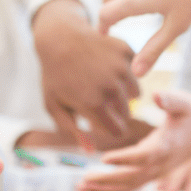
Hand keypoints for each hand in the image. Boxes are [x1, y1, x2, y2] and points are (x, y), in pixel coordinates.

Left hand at [32, 0, 141, 149]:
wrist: (60, 37)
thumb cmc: (55, 75)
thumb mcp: (55, 106)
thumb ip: (74, 131)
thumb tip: (91, 152)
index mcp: (93, 104)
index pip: (117, 131)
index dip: (112, 131)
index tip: (105, 125)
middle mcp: (111, 86)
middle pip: (127, 113)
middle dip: (116, 113)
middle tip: (101, 102)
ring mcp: (121, 67)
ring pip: (135, 93)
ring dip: (124, 94)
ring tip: (106, 86)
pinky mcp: (127, 52)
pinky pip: (136, 72)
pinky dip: (127, 74)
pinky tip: (110, 68)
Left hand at [77, 89, 190, 190]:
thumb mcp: (185, 102)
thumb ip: (171, 99)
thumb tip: (156, 95)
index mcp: (168, 145)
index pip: (145, 156)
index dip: (125, 159)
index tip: (104, 158)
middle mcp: (161, 163)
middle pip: (133, 177)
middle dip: (107, 180)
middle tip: (83, 180)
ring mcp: (157, 172)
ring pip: (130, 186)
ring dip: (105, 188)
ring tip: (80, 187)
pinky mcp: (152, 172)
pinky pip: (131, 185)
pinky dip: (111, 188)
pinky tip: (92, 186)